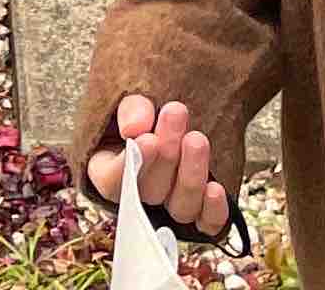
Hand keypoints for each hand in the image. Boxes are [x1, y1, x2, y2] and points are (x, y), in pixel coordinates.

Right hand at [86, 94, 230, 241]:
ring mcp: (171, 205)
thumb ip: (131, 109)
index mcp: (109, 170)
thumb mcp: (130, 100)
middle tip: (176, 114)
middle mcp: (140, 195)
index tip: (147, 139)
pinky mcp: (201, 211)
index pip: (111, 181)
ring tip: (197, 140)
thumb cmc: (146, 109)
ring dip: (190, 175)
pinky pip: (207, 223)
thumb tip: (135, 127)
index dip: (127, 166)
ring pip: (180, 208)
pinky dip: (212, 211)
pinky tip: (216, 189)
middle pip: (149, 191)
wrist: (177, 113)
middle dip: (166, 153)